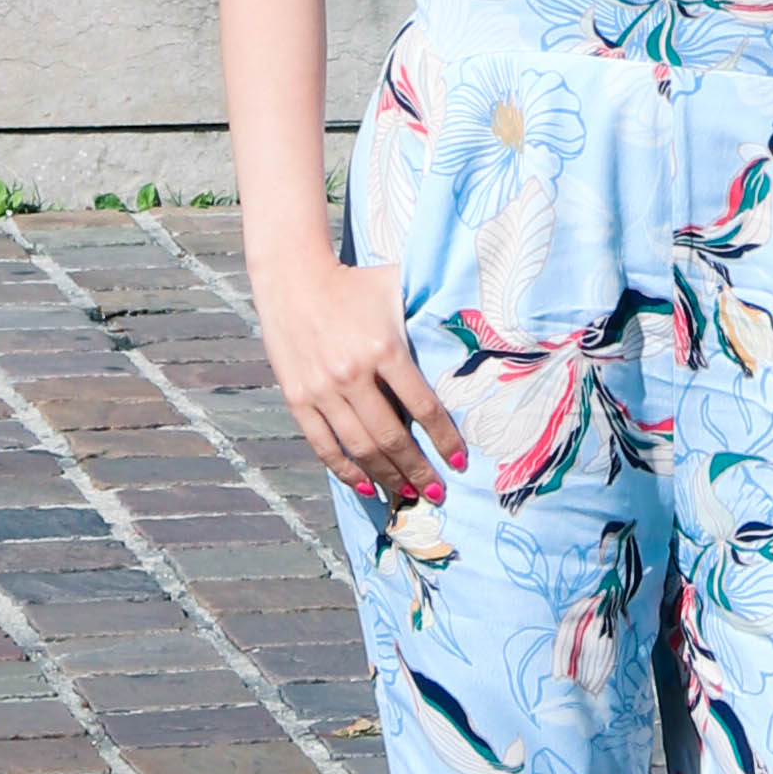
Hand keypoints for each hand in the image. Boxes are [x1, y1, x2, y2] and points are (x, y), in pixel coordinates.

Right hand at [255, 255, 466, 509]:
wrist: (293, 278)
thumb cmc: (355, 284)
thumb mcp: (398, 289)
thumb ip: (431, 311)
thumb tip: (479, 324)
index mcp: (384, 347)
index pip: (423, 406)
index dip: (445, 440)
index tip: (461, 462)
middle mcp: (352, 373)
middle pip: (392, 437)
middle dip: (419, 470)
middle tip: (438, 492)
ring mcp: (322, 389)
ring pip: (360, 448)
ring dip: (387, 477)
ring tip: (409, 495)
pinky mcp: (298, 399)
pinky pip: (324, 446)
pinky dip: (346, 472)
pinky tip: (366, 487)